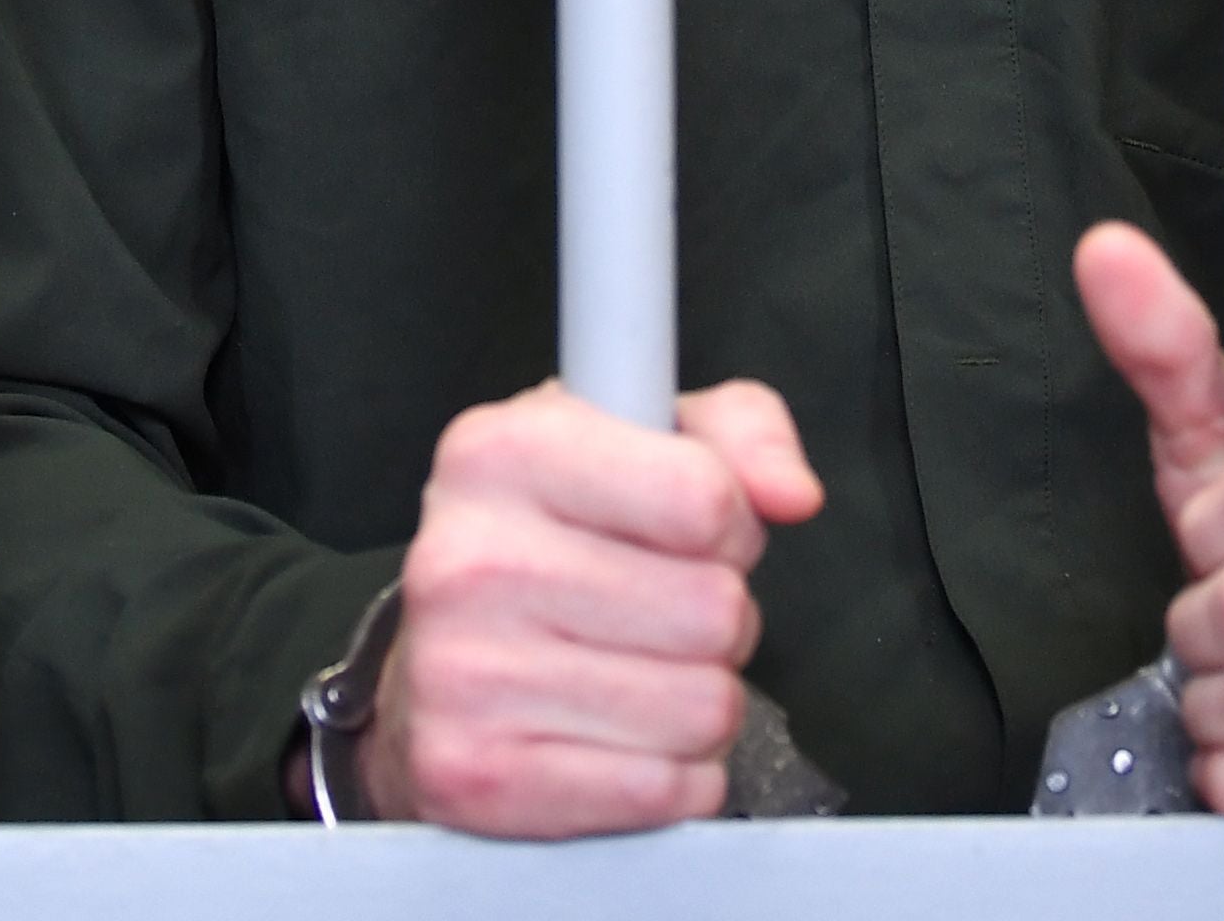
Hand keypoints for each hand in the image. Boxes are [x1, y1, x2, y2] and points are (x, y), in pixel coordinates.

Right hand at [371, 378, 823, 835]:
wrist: (431, 662)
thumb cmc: (550, 540)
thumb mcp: (640, 440)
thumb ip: (742, 435)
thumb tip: (792, 493)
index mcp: (503, 450)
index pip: (703, 498)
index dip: (731, 524)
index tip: (692, 531)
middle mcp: (467, 557)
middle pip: (714, 611)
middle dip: (719, 618)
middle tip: (663, 612)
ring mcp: (462, 674)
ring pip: (702, 707)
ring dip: (700, 699)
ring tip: (641, 671)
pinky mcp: (473, 776)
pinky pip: (659, 790)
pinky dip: (672, 774)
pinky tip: (623, 736)